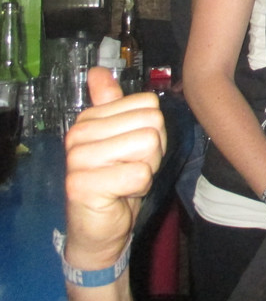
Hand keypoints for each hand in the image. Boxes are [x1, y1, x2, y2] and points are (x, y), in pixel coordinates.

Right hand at [64, 68, 165, 270]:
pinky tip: (119, 194)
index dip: (152, 130)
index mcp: (89, 118)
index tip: (132, 150)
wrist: (98, 229)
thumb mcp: (119, 138)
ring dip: (146, 167)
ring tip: (124, 179)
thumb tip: (99, 71)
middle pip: (151, 123)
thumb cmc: (115, 180)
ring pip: (147, 144)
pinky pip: (139, 173)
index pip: (148, 104)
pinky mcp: (82, 185)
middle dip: (152, 150)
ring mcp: (77, 159)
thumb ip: (110, 104)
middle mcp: (78, 134)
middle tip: (130, 167)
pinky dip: (139, 186)